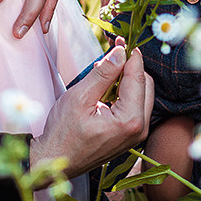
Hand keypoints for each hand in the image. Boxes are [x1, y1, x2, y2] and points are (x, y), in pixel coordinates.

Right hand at [30, 43, 152, 178]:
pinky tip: (106, 87)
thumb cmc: (63, 133)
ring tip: (103, 70)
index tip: (119, 39)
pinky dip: (124, 92)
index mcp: (129, 120)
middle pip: (145, 84)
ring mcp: (136, 134)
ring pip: (142, 94)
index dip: (129, 55)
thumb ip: (103, 73)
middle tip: (112, 51)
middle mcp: (139, 128)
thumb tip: (120, 52)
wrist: (55, 160)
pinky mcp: (130, 134)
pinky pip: (135, 105)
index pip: (137, 77)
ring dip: (126, 78)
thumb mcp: (80, 97)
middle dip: (129, 66)